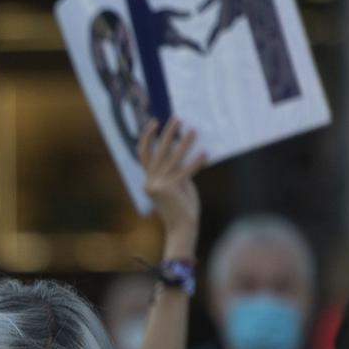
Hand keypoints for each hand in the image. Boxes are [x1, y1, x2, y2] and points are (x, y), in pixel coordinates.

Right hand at [137, 116, 205, 241]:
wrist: (182, 229)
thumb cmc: (181, 207)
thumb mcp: (177, 185)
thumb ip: (176, 169)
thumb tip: (181, 148)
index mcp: (148, 181)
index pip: (143, 154)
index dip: (148, 137)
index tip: (155, 123)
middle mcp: (150, 181)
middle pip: (158, 151)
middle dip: (168, 133)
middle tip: (177, 119)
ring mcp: (159, 186)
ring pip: (172, 158)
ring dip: (184, 143)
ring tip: (193, 130)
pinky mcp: (171, 190)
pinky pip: (185, 171)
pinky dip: (196, 162)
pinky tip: (205, 153)